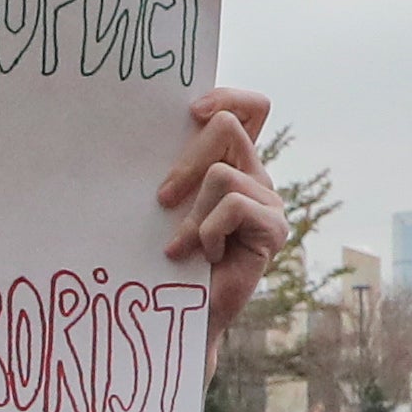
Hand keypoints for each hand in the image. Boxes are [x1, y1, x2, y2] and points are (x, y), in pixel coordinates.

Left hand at [162, 86, 290, 345]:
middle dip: (186, 160)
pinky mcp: (274, 228)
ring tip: (182, 247)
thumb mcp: (165, 203)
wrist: (179, 314)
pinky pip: (233, 205)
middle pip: (228, 126)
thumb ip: (170, 168)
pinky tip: (206, 258)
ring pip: (221, 173)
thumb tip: (138, 130)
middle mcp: (255, 175)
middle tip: (161, 199)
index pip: (249, 108)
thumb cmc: (163, 256)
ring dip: (191, 214)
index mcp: (232, 161)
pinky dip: (207, 232)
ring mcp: (268, 201)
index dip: (226, 96)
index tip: (191, 112)